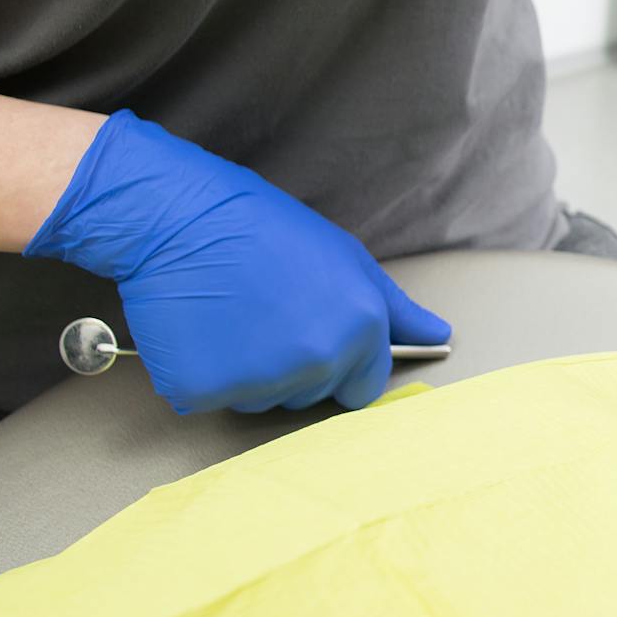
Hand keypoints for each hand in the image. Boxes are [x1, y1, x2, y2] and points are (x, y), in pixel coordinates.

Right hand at [25, 111, 451, 412]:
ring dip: (249, 371)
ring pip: (261, 401)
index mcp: (358, 332)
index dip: (342, 365)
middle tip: (266, 312)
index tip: (314, 334)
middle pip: (311, 395)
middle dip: (294, 365)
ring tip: (233, 314)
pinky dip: (202, 372)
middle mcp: (314, 363)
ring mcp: (256, 382)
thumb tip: (438, 336)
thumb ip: (394, 308)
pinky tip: (199, 327)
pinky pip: (208, 398)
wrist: (177, 216)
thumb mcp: (344, 257)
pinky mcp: (200, 392)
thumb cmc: (262, 227)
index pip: (363, 388)